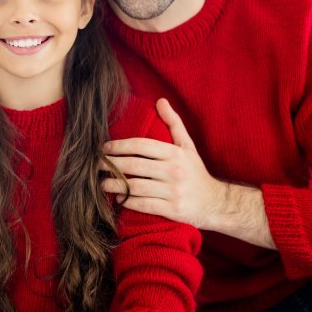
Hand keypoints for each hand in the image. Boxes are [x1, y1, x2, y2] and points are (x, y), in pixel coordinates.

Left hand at [101, 98, 225, 229]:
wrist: (215, 203)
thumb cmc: (195, 172)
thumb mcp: (188, 146)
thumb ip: (173, 123)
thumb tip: (160, 101)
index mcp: (175, 154)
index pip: (141, 145)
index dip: (119, 146)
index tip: (104, 148)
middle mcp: (174, 171)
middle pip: (134, 165)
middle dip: (111, 164)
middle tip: (96, 164)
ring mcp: (173, 191)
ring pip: (135, 186)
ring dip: (115, 184)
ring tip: (101, 182)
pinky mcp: (172, 210)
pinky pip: (143, 204)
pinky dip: (128, 201)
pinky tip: (117, 198)